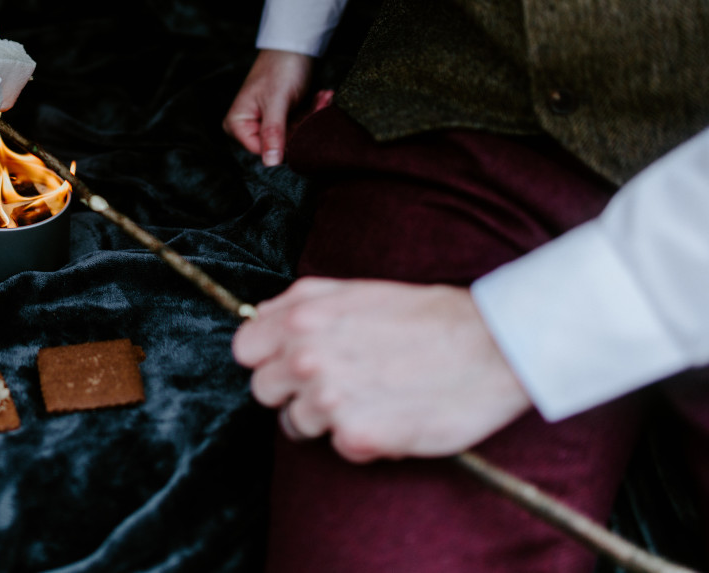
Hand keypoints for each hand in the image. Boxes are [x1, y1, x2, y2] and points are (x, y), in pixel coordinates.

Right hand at [222, 49, 330, 165]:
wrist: (293, 46)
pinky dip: (313, 112)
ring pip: (295, 135)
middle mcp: (249, 126)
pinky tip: (322, 97)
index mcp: (237, 124)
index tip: (308, 128)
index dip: (287, 144)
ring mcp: (267, 122)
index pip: (263, 151)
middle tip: (321, 104)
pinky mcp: (283, 118)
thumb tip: (270, 162)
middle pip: (281, 144)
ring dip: (313, 116)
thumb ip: (273, 133)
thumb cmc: (279, 68)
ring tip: (324, 97)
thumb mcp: (276, 102)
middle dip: (305, 125)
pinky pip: (300, 125)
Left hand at [232, 277, 531, 461]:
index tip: (287, 361)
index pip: (244, 350)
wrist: (491, 346)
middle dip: (292, 388)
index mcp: (301, 318)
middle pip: (264, 390)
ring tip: (371, 394)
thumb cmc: (425, 315)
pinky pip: (339, 447)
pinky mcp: (359, 437)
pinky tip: (390, 413)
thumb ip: (297, 304)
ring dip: (328, 416)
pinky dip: (361, 437)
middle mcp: (307, 358)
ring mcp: (330, 400)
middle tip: (335, 380)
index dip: (266, 356)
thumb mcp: (351, 289)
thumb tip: (261, 320)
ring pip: (298, 423)